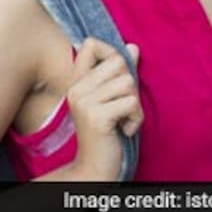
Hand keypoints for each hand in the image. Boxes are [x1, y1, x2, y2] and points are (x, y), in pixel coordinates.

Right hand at [65, 38, 142, 180]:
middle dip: (130, 84)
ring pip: (128, 82)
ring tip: (122, 119)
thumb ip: (119, 72)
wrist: (94, 167)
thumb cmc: (106, 132)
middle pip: (119, 62)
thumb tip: (133, 46)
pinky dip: (136, 118)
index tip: (115, 78)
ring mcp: (84, 102)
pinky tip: (124, 130)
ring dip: (134, 104)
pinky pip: (132, 103)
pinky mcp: (97, 117)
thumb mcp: (111, 98)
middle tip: (121, 107)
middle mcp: (76, 89)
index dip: (112, 53)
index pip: (91, 44)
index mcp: (76, 82)